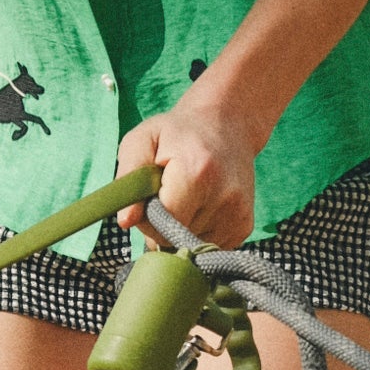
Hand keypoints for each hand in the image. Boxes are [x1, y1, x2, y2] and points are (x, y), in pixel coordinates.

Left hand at [115, 96, 256, 248]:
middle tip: (166, 193)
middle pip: (174, 238)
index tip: (149, 195)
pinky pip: (205, 246)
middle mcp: (223, 197)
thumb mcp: (142, 141)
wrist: (228, 124)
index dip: (146, 217)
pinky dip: (196, 231)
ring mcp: (237, 215)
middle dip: (161, 224)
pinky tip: (201, 205)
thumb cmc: (177, 133)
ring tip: (186, 196)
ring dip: (179, 228)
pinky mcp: (244, 227)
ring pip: (188, 245)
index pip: (160, 224)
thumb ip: (128, 179)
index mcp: (196, 173)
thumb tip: (125, 221)